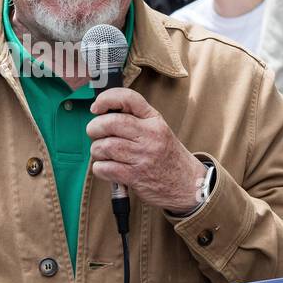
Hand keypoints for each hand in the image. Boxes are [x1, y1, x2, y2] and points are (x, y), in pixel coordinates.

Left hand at [87, 87, 207, 211]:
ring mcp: (143, 157)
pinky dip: (100, 168)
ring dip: (96, 150)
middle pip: (110, 123)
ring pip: (104, 146)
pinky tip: (107, 167)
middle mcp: (149, 136)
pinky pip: (105, 168)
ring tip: (103, 153)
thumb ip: (136, 119)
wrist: (188, 184)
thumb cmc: (167, 155)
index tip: (96, 107)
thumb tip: (102, 113)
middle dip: (94, 128)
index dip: (106, 99)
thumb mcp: (159, 129)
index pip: (128, 98)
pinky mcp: (135, 176)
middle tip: (94, 133)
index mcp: (154, 120)